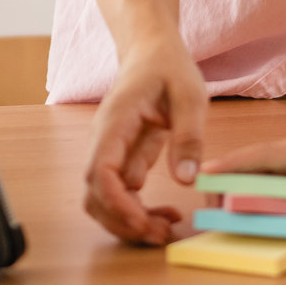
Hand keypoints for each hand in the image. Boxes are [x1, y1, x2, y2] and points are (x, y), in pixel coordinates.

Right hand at [82, 29, 206, 245]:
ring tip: (165, 228)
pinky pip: (122, 193)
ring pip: (104, 200)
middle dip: (123, 221)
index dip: (115, 202)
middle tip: (161, 234)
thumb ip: (188, 135)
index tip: (140, 220)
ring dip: (129, 220)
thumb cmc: (169, 67)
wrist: (152, 51)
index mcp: (116, 121)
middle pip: (95, 195)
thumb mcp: (190, 94)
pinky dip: (139, 210)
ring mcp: (110, 152)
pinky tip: (167, 213)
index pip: (99, 171)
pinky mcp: (122, 159)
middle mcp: (104, 141)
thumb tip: (186, 180)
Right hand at [199, 92, 285, 241]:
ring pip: (257, 168)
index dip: (237, 164)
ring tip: (209, 202)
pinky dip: (248, 184)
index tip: (207, 171)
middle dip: (226, 175)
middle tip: (200, 196)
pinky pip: (268, 176)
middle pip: (253, 162)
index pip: (267, 156)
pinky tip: (235, 200)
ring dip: (234, 180)